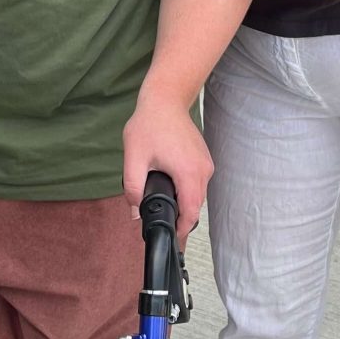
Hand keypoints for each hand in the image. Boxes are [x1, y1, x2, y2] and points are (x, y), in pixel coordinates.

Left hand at [123, 89, 210, 234]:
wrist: (166, 99)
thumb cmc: (149, 125)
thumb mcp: (134, 157)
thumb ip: (133, 188)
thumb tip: (135, 213)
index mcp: (188, 173)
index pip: (190, 213)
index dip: (181, 230)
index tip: (170, 238)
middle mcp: (203, 170)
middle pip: (195, 206)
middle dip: (180, 217)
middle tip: (159, 220)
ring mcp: (206, 164)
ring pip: (198, 195)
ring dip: (183, 202)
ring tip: (162, 202)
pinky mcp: (204, 159)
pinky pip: (198, 182)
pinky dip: (187, 189)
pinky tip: (170, 185)